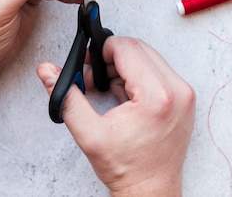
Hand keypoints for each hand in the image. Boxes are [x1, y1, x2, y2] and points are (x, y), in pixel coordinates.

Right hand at [37, 37, 195, 195]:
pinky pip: (159, 71)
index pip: (128, 48)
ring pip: (150, 57)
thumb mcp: (88, 133)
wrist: (150, 190)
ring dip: (125, 67)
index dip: (103, 50)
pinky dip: (139, 76)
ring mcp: (184, 94)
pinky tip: (126, 97)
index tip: (89, 63)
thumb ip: (66, 98)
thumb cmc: (126, 168)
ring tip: (109, 91)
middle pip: (140, 48)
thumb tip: (47, 72)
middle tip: (95, 78)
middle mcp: (176, 90)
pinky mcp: (185, 98)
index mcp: (156, 96)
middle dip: (112, 58)